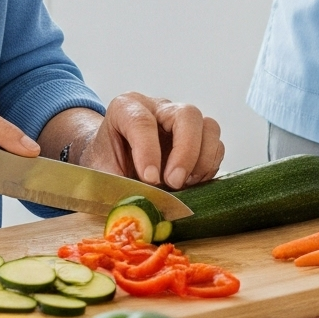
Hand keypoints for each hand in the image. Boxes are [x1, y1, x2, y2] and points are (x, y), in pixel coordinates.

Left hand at [74, 93, 224, 190]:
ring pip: (208, 127)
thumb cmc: (106, 162)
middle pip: (186, 115)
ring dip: (202, 160)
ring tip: (185, 184)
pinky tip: (193, 183)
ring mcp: (181, 120)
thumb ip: (116, 187)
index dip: (148, 150)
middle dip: (185, 152)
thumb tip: (138, 209)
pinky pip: (216, 146)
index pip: (142, 120)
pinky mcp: (198, 137)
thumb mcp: (101, 172)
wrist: (112, 158)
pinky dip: (209, 167)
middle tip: (174, 182)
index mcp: (127, 108)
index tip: (149, 179)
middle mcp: (158, 108)